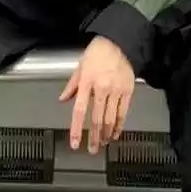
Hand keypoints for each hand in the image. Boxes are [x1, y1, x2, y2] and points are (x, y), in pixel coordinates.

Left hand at [60, 36, 134, 154]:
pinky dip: (119, 125)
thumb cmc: (98, 52)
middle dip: (94, 137)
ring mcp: (116, 90)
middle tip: (92, 149)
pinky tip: (116, 133)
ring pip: (111, 119)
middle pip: (97, 119)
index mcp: (87, 82)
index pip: (80, 111)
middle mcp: (101, 88)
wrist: (118, 42)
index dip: (77, 129)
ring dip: (107, 134)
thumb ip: (72, 85)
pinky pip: (123, 112)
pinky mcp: (128, 91)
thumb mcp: (80, 66)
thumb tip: (63, 99)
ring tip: (103, 143)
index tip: (75, 143)